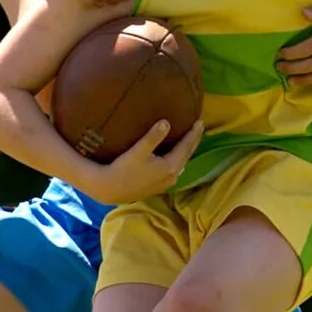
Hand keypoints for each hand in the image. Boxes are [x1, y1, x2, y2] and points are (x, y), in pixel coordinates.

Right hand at [80, 118, 205, 204]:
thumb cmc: (123, 168)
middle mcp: (172, 176)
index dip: (193, 134)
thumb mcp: (138, 151)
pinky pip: (175, 170)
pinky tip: (175, 156)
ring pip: (181, 163)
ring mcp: (166, 183)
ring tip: (189, 140)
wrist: (110, 189)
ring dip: (186, 151)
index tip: (200, 121)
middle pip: (187, 155)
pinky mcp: (159, 187)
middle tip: (199, 127)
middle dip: (193, 141)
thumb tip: (166, 122)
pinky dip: (178, 159)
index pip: (186, 147)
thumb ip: (153, 137)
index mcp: (170, 166)